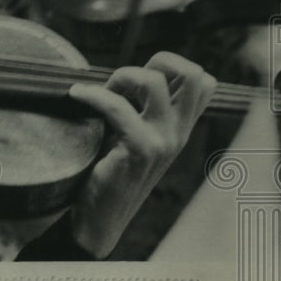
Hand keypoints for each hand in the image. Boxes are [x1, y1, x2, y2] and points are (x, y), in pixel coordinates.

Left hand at [67, 52, 216, 257]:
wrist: (100, 218)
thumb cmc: (110, 171)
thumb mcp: (134, 136)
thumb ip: (142, 109)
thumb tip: (125, 73)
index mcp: (181, 127)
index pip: (204, 81)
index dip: (171, 68)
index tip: (137, 82)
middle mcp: (179, 132)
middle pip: (193, 73)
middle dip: (157, 62)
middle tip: (124, 83)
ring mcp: (163, 141)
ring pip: (154, 81)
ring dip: (122, 76)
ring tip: (98, 94)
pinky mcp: (139, 150)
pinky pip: (117, 106)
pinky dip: (92, 94)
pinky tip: (76, 96)